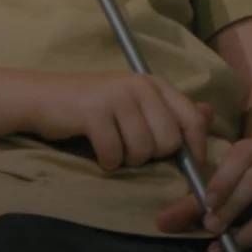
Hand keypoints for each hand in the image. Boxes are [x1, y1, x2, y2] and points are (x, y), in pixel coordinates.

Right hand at [24, 71, 213, 170]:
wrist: (43, 98)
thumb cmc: (93, 106)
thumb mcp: (136, 103)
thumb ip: (171, 110)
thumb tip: (209, 113)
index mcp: (154, 83)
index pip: (193, 120)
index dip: (194, 150)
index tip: (187, 168)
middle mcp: (139, 85)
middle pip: (168, 141)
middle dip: (151, 156)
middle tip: (131, 150)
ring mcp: (116, 96)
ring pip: (142, 150)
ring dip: (126, 160)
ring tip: (113, 148)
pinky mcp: (94, 112)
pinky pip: (114, 154)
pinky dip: (106, 162)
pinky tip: (98, 152)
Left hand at [155, 136, 251, 251]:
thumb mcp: (230, 175)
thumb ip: (197, 198)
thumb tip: (163, 223)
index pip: (241, 156)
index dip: (223, 179)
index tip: (206, 201)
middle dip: (231, 207)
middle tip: (210, 227)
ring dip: (246, 235)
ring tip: (222, 247)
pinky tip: (244, 251)